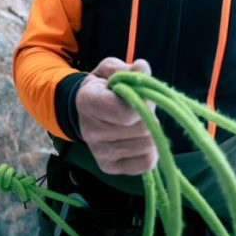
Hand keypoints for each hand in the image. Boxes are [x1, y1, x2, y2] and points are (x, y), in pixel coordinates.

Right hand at [75, 57, 157, 174]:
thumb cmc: (103, 88)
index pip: (125, 112)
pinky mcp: (108, 168)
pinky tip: (139, 139)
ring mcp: (99, 152)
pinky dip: (150, 151)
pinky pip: (145, 163)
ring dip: (150, 132)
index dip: (142, 103)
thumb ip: (127, 69)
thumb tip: (143, 67)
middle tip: (142, 108)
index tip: (142, 95)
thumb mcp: (110, 71)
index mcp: (88, 102)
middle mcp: (90, 131)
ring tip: (138, 122)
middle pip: (141, 129)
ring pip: (147, 146)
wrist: (85, 112)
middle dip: (149, 116)